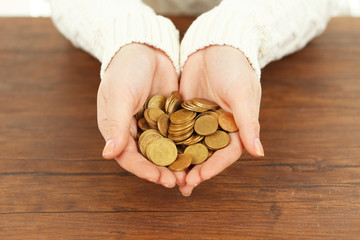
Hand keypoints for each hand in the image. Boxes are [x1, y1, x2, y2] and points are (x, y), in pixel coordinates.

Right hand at [97, 43, 181, 187]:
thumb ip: (116, 124)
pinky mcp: (170, 118)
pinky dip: (185, 145)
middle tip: (179, 182)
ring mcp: (154, 125)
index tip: (160, 179)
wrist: (146, 48)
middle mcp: (136, 131)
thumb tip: (108, 154)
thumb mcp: (119, 95)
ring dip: (176, 162)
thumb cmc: (125, 70)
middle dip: (163, 171)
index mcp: (118, 129)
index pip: (130, 157)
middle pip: (149, 158)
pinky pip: (178, 135)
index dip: (144, 170)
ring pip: (165, 150)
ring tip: (190, 175)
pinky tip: (198, 153)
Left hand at [179, 45, 263, 195]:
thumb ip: (248, 123)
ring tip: (165, 176)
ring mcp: (199, 120)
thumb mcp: (242, 95)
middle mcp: (216, 127)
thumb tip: (259, 153)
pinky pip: (176, 128)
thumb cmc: (235, 68)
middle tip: (179, 186)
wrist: (216, 45)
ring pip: (189, 145)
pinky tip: (155, 151)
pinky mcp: (184, 111)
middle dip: (193, 171)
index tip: (197, 179)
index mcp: (235, 127)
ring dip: (179, 161)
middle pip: (205, 154)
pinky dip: (168, 140)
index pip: (224, 154)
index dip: (211, 168)